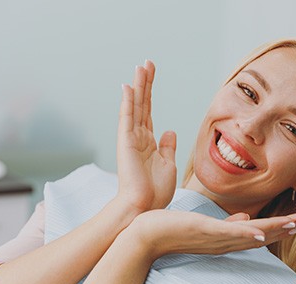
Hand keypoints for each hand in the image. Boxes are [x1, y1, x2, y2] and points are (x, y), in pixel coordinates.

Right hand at [116, 61, 176, 212]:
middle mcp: (138, 137)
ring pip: (136, 106)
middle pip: (142, 104)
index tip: (152, 75)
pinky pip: (127, 118)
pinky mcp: (126, 143)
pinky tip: (129, 86)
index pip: (149, 111)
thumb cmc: (155, 192)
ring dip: (139, 86)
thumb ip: (168, 146)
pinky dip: (128, 102)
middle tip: (147, 63)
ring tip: (141, 66)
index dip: (151, 93)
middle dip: (145, 83)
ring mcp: (131, 139)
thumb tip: (170, 130)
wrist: (144, 209)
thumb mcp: (168, 165)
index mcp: (149, 142)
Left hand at [126, 210, 295, 260]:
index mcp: (224, 239)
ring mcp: (214, 239)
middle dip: (283, 229)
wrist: (145, 237)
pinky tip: (261, 233)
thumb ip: (227, 224)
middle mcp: (223, 242)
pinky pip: (228, 234)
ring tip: (293, 223)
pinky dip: (246, 234)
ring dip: (273, 230)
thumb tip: (246, 218)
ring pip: (250, 235)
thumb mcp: (204, 226)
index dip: (278, 229)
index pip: (257, 235)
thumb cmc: (171, 229)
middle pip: (260, 237)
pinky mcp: (204, 232)